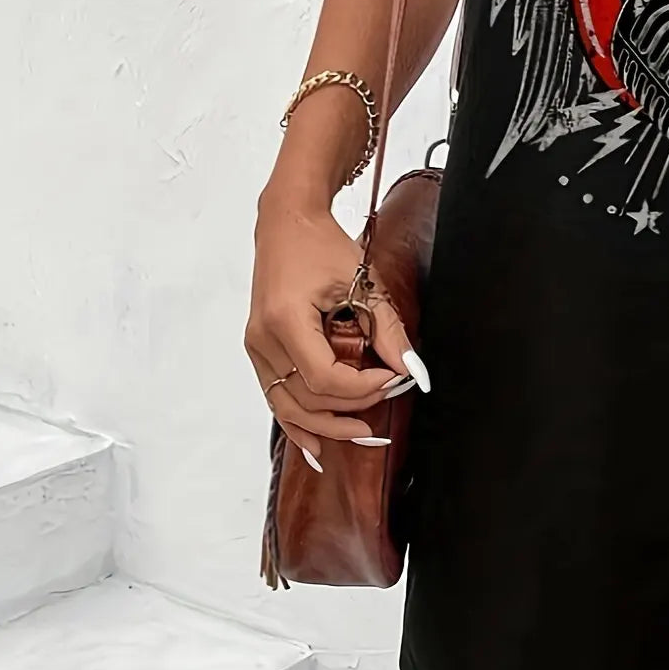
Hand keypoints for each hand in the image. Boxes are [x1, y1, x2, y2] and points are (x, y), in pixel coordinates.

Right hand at [244, 193, 428, 470]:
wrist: (287, 222)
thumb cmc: (322, 245)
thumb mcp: (362, 282)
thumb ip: (388, 329)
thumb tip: (412, 369)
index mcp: (285, 320)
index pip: (325, 378)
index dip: (363, 388)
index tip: (392, 379)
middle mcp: (263, 339)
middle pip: (306, 398)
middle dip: (349, 408)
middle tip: (385, 400)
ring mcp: (256, 347)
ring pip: (286, 406)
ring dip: (324, 426)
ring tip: (359, 435)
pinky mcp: (260, 350)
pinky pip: (276, 397)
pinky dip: (297, 422)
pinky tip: (315, 446)